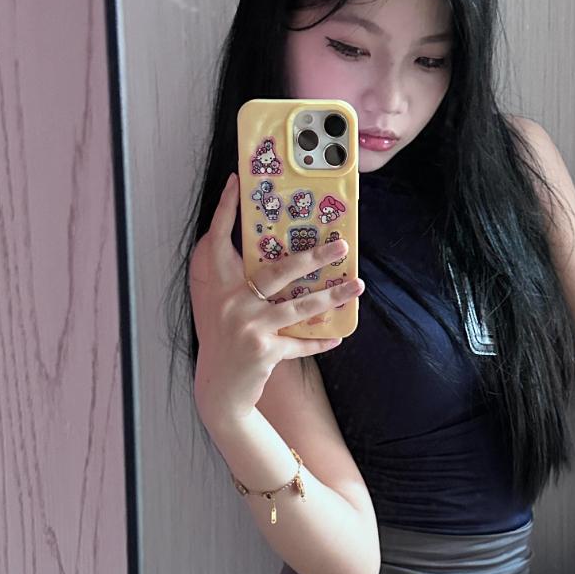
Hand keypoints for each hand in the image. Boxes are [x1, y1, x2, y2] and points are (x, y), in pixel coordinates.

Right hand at [189, 172, 362, 420]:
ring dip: (332, 295)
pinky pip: (300, 342)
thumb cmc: (226, 341)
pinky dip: (319, 341)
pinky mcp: (264, 351)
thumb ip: (244, 284)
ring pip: (299, 306)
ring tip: (357, 285)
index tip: (235, 182)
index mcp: (218, 286)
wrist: (218, 390)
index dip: (224, 210)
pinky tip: (338, 336)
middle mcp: (231, 302)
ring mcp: (248, 327)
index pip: (218, 239)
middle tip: (341, 246)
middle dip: (313, 257)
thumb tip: (285, 260)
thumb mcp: (227, 308)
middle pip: (278, 271)